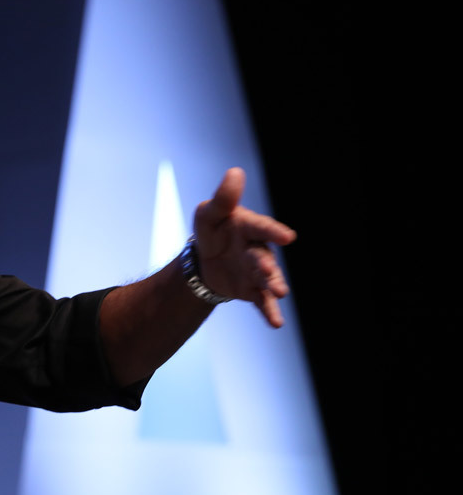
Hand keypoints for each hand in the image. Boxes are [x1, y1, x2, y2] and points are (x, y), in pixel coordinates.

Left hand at [193, 168, 295, 327]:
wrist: (206, 260)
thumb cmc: (212, 230)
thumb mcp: (209, 213)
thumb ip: (223, 198)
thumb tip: (235, 172)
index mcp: (249, 227)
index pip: (262, 228)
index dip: (273, 231)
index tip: (288, 236)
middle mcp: (258, 249)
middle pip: (264, 257)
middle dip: (267, 265)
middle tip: (268, 272)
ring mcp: (257, 271)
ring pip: (267, 280)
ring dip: (272, 286)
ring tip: (279, 292)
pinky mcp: (252, 290)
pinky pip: (262, 301)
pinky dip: (269, 311)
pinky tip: (276, 323)